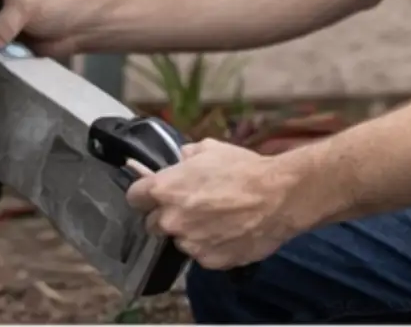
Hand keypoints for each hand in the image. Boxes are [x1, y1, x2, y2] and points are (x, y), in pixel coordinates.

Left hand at [125, 138, 300, 269]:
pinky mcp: (209, 261)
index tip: (153, 193)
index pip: (134, 196)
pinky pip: (201, 253)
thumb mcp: (210, 148)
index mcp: (166, 189)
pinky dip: (209, 244)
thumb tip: (180, 158)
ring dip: (189, 231)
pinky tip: (227, 230)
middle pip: (152, 224)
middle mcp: (171, 219)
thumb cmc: (242, 168)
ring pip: (179, 239)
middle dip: (166, 215)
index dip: (144, 193)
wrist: (277, 196)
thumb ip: (187, 155)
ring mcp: (189, 244)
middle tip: (190, 205)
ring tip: (215, 217)